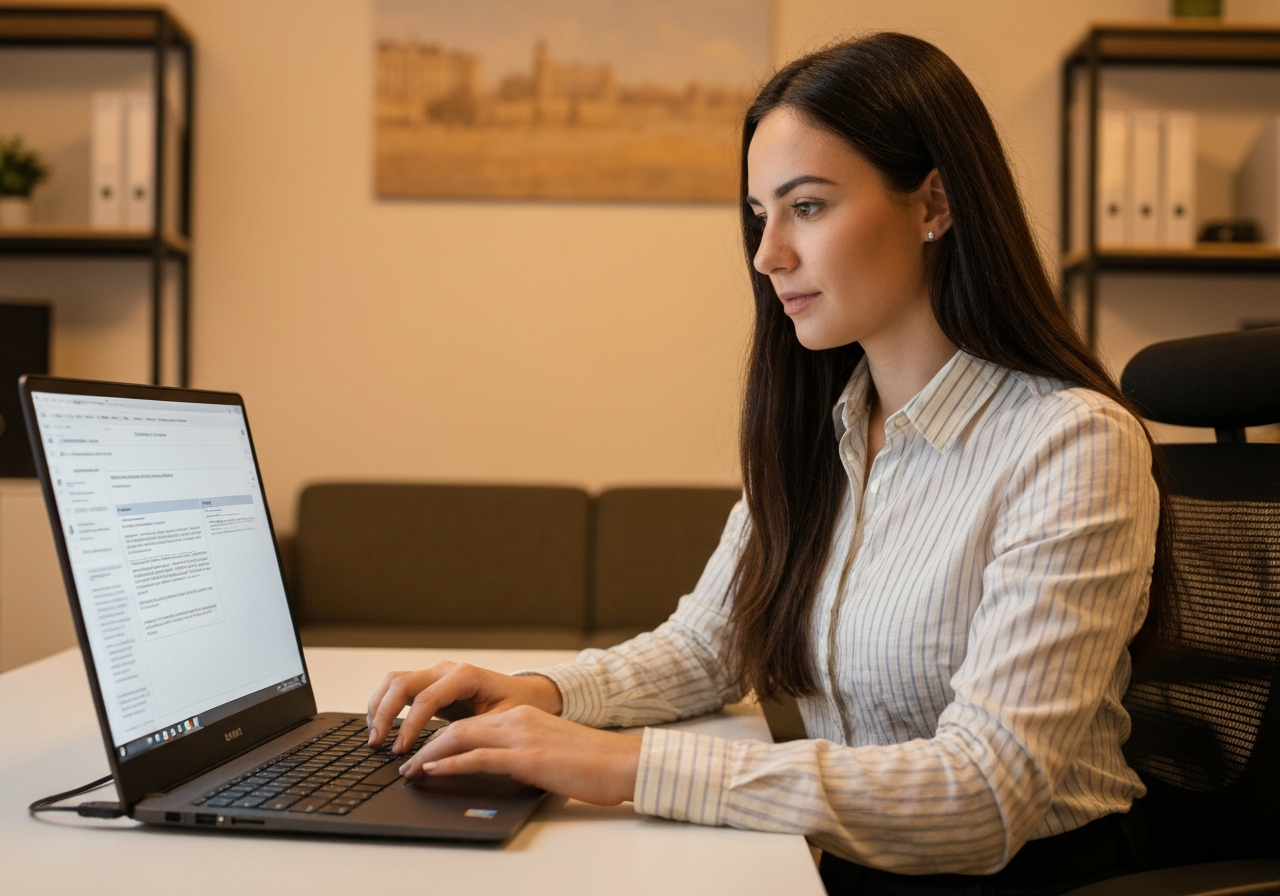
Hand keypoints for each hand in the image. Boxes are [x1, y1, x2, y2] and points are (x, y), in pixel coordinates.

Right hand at [366, 662, 563, 752]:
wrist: (526, 694)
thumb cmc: (517, 707)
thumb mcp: (499, 722)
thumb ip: (470, 733)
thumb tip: (440, 753)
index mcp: (465, 675)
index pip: (426, 698)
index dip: (410, 725)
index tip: (401, 750)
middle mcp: (446, 670)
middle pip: (401, 683)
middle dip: (384, 713)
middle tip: (376, 744)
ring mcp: (436, 674)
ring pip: (394, 680)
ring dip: (379, 706)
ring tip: (374, 737)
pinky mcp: (430, 684)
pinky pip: (399, 688)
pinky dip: (385, 705)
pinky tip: (381, 727)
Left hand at [399, 704, 641, 805]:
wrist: (622, 763)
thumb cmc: (592, 763)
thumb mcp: (550, 751)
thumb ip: (522, 753)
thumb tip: (498, 769)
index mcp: (523, 717)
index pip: (470, 722)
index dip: (440, 737)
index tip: (421, 753)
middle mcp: (517, 720)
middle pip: (458, 726)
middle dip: (424, 744)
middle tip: (404, 762)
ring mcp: (521, 737)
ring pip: (461, 737)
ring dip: (428, 754)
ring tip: (410, 770)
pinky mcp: (527, 757)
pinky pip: (478, 757)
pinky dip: (450, 763)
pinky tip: (433, 772)